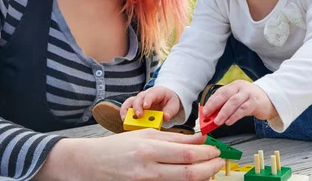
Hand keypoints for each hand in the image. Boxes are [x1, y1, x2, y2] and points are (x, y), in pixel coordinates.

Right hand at [35, 129, 224, 180]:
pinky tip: (192, 176)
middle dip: (209, 167)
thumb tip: (199, 139)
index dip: (207, 153)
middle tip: (220, 161)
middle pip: (188, 171)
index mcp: (149, 148)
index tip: (217, 149)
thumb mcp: (147, 134)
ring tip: (209, 168)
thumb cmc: (119, 146)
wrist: (92, 163)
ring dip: (201, 176)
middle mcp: (148, 168)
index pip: (187, 153)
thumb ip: (174, 138)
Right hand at [120, 86, 181, 121]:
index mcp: (156, 92)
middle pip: (139, 97)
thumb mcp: (173, 105)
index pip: (151, 94)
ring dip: (127, 110)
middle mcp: (146, 94)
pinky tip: (124, 120)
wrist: (166, 97)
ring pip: (130, 101)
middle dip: (137, 107)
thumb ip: (170, 111)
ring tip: (125, 119)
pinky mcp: (135, 105)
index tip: (146, 106)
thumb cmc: (169, 101)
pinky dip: (124, 113)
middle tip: (139, 116)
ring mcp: (139, 99)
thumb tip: (165, 117)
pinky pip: (127, 107)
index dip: (147, 100)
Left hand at [202, 80, 277, 125]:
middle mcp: (241, 87)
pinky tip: (229, 121)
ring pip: (233, 102)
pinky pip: (243, 109)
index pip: (219, 93)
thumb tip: (212, 116)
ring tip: (217, 121)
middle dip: (214, 106)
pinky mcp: (255, 102)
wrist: (270, 100)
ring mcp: (248, 94)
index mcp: (234, 86)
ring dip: (223, 113)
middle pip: (225, 95)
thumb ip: (226, 105)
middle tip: (207, 115)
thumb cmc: (251, 101)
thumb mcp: (238, 100)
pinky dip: (234, 116)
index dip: (210, 102)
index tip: (204, 111)